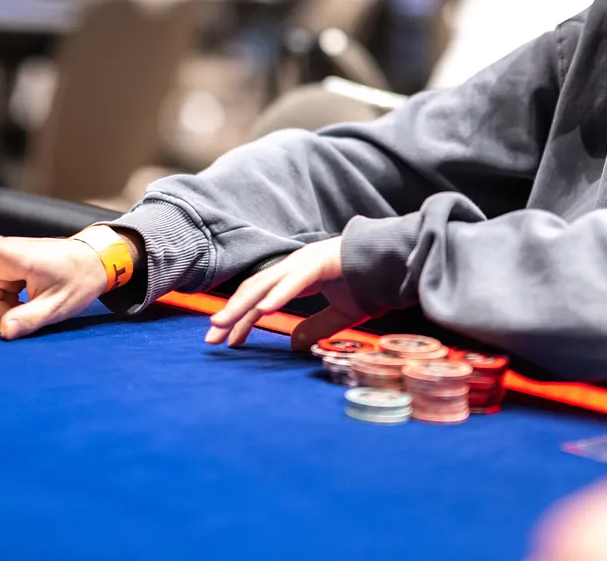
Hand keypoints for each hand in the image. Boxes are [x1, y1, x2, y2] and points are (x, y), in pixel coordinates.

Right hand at [0, 230, 112, 339]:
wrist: (95, 261)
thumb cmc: (80, 277)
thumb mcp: (61, 305)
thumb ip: (32, 319)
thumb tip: (4, 334)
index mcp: (17, 256)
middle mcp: (5, 257)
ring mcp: (4, 265)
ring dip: (2, 310)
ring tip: (35, 307)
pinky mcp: (6, 274)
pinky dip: (6, 307)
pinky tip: (27, 304)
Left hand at [205, 236, 366, 350]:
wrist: (394, 265)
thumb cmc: (368, 285)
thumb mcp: (339, 314)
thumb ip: (316, 327)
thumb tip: (293, 343)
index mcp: (296, 276)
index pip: (260, 299)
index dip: (241, 319)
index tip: (227, 341)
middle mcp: (294, 266)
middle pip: (254, 290)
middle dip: (231, 314)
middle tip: (211, 338)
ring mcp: (304, 262)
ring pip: (265, 285)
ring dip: (242, 305)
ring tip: (222, 323)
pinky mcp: (319, 263)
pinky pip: (294, 282)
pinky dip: (278, 295)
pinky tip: (263, 310)